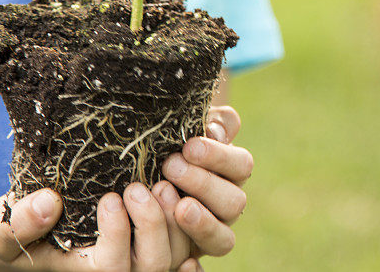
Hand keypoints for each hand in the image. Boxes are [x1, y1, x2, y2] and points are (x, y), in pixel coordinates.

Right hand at [0, 186, 203, 271]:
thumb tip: (46, 204)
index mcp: (87, 270)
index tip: (110, 198)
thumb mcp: (7, 227)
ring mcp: (145, 257)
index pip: (112, 267)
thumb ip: (20, 222)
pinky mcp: (162, 238)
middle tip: (138, 187)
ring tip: (163, 183)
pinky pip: (191, 242)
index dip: (117, 235)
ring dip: (176, 218)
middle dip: (151, 223)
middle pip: (153, 263)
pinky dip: (196, 224)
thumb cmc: (23, 228)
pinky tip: (190, 198)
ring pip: (178, 252)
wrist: (38, 225)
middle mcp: (122, 269)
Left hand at [159, 106, 252, 259]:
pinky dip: (197, 260)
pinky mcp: (191, 252)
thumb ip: (211, 121)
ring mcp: (210, 230)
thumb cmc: (166, 142)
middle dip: (204, 183)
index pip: (241, 164)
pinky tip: (183, 249)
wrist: (138, 171)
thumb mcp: (187, 124)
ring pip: (224, 238)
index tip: (189, 146)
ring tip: (178, 206)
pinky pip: (205, 261)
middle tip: (170, 167)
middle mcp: (226, 203)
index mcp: (230, 171)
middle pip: (235, 201)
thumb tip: (215, 131)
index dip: (219, 157)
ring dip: (203, 221)